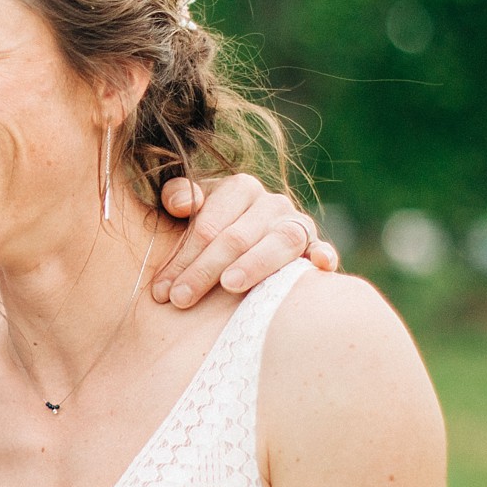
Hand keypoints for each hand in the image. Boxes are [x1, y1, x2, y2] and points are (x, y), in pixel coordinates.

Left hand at [154, 174, 339, 306]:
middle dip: (204, 270)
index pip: (208, 225)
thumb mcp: (185, 210)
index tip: (161, 290)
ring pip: (280, 241)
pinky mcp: (314, 247)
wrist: (240, 241)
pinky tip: (320, 265)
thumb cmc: (206, 230)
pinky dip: (324, 254)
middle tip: (180, 299)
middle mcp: (271, 203)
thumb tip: (183, 204)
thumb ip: (176, 196)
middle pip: (237, 237)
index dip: (182, 257)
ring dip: (255, 264)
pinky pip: (322, 248)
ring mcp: (296, 224)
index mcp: (240, 188)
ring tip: (229, 285)